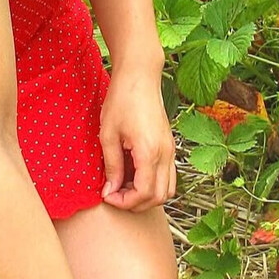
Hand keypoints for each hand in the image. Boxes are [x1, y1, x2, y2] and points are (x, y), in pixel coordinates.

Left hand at [98, 54, 175, 211]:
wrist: (140, 75)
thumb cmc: (122, 99)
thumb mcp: (108, 134)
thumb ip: (112, 166)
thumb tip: (110, 190)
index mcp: (150, 152)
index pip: (143, 194)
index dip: (124, 201)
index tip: (107, 195)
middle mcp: (166, 154)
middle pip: (159, 197)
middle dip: (136, 203)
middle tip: (114, 194)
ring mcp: (170, 149)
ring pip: (167, 189)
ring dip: (147, 195)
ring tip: (124, 185)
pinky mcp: (169, 145)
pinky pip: (167, 175)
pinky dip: (153, 183)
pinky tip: (134, 173)